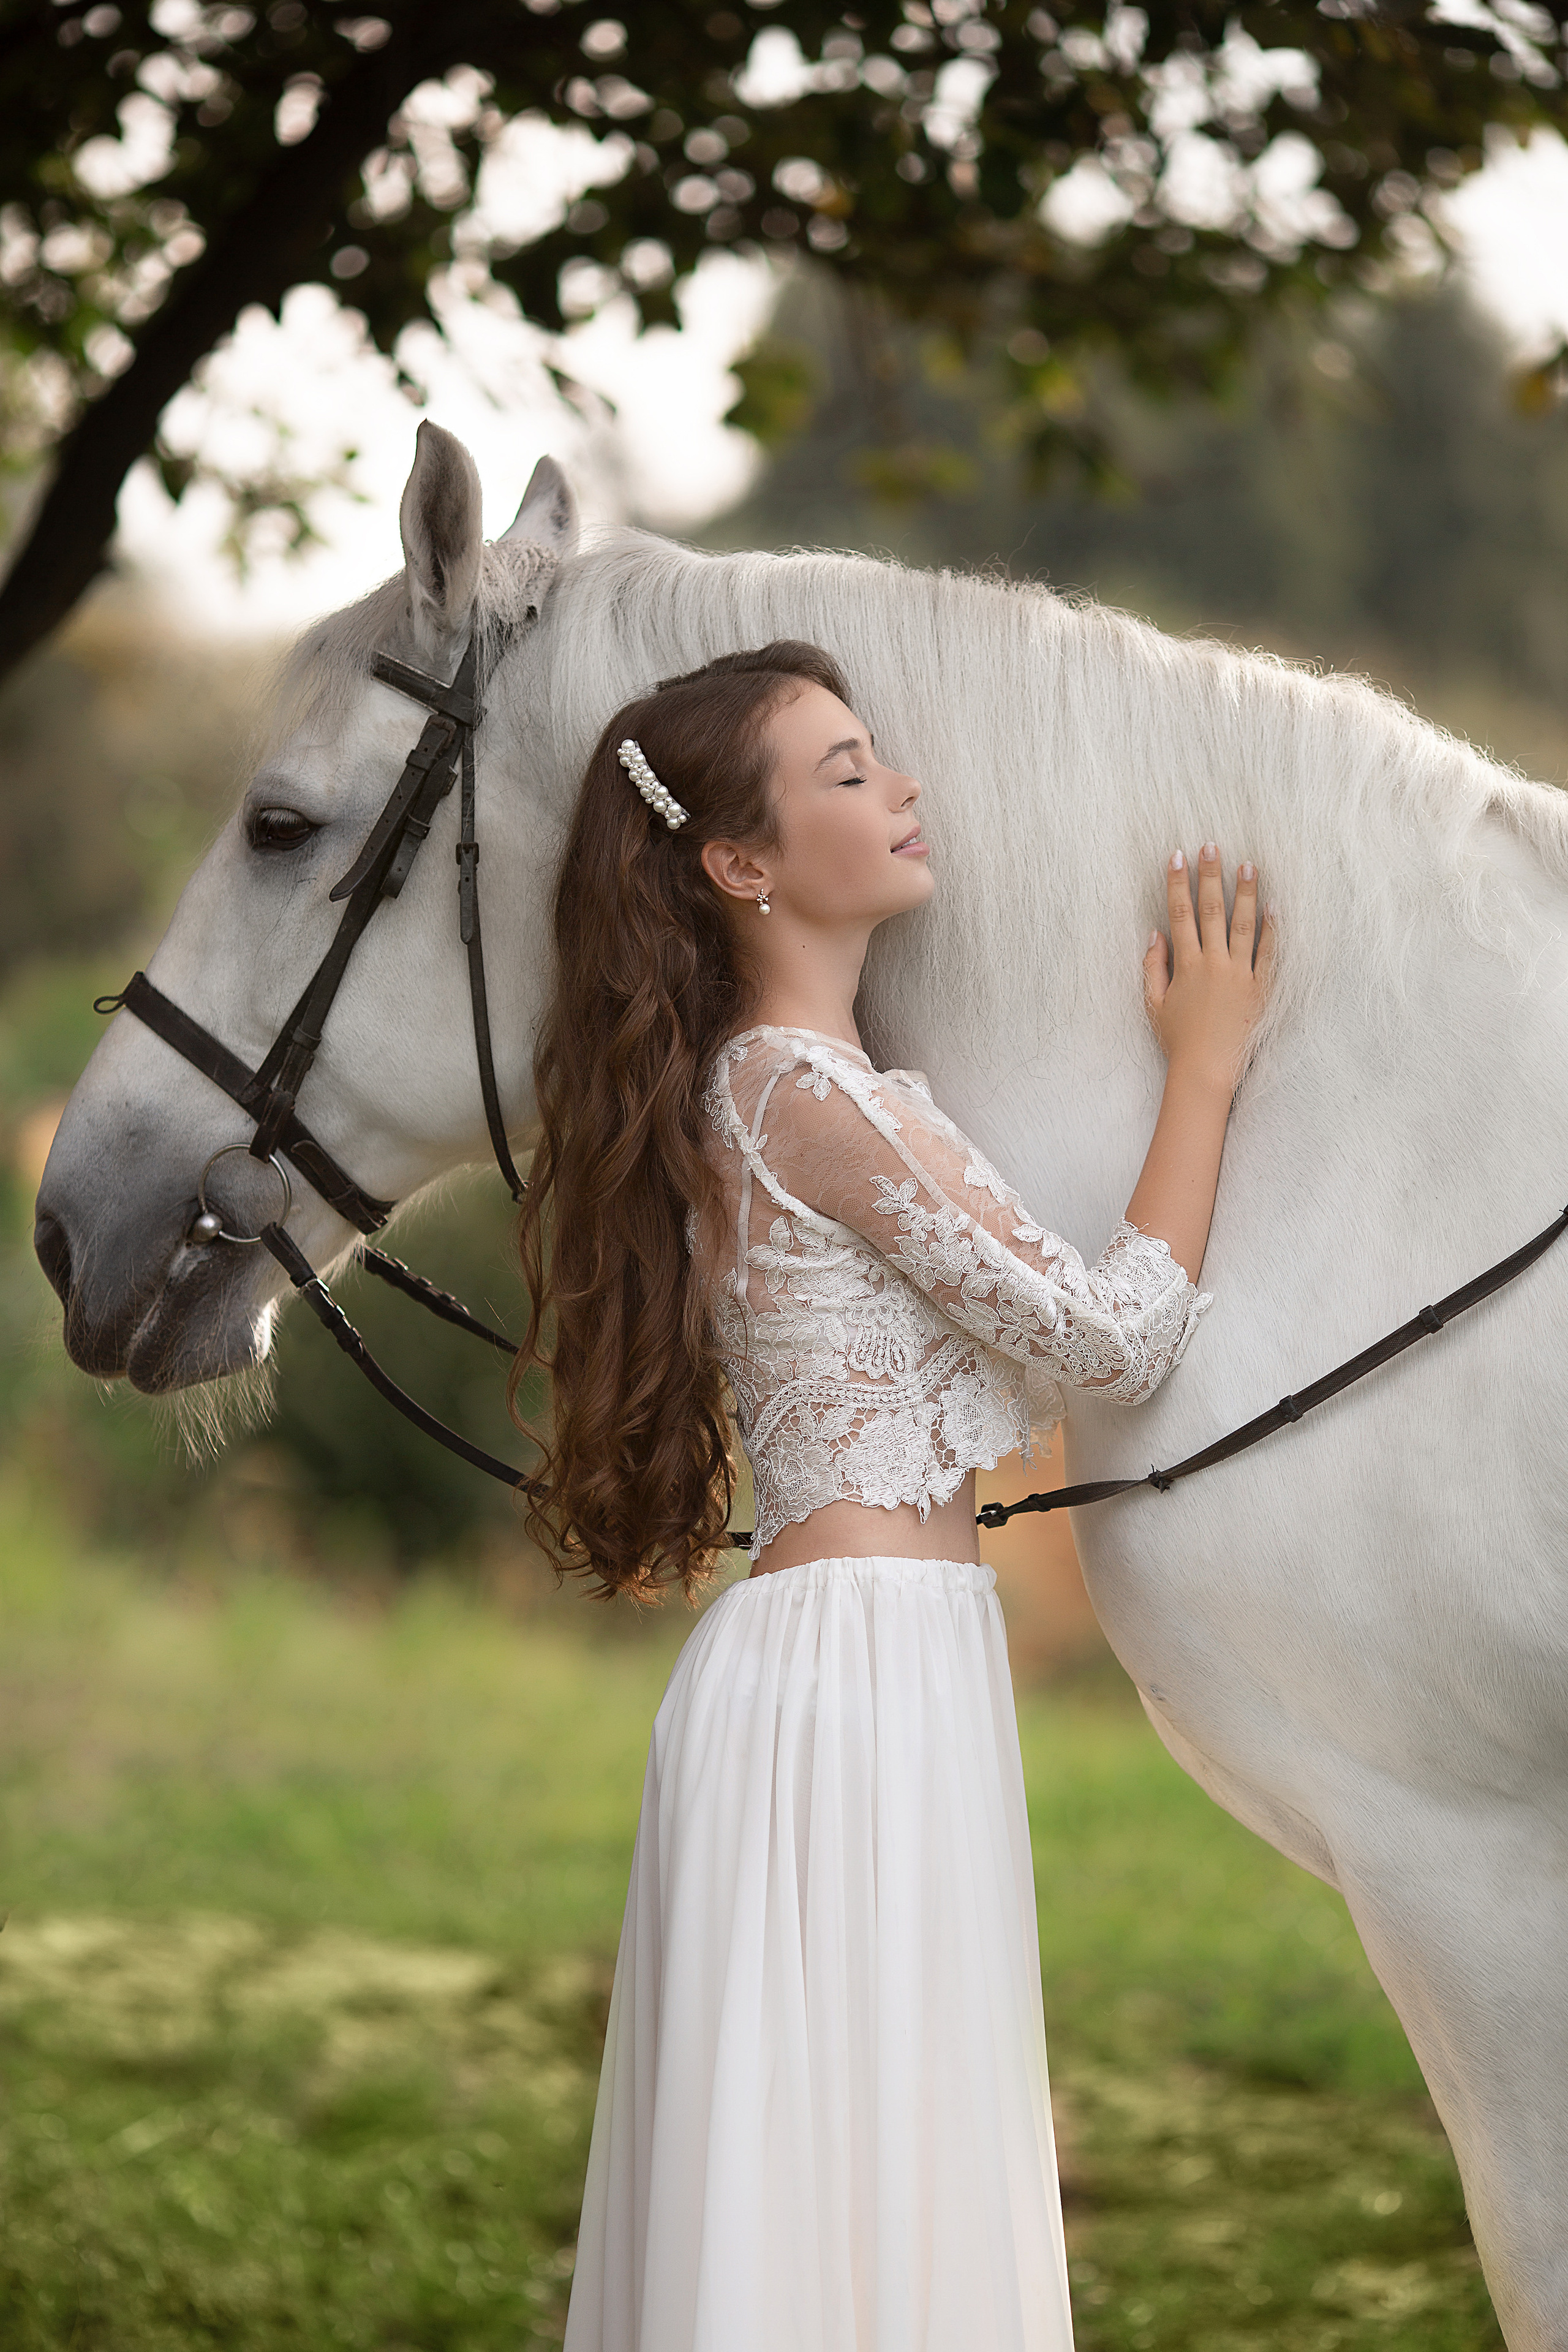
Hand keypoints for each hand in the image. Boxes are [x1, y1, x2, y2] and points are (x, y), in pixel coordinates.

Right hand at [1142, 842, 1274, 1094]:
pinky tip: (1275, 906)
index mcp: (1186, 965)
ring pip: (1244, 925)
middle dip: (1210, 875)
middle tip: (1212, 845)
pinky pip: (1270, 954)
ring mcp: (1240, 974)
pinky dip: (1273, 929)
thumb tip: (1155, 933)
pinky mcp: (1261, 989)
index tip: (1178, 856)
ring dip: (1245, 892)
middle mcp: (1213, 964)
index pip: (1179, 914)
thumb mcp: (1153, 1004)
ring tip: (1248, 864)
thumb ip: (1152, 966)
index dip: (1177, 883)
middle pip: (1210, 910)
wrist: (1206, 1070)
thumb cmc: (1178, 1039)